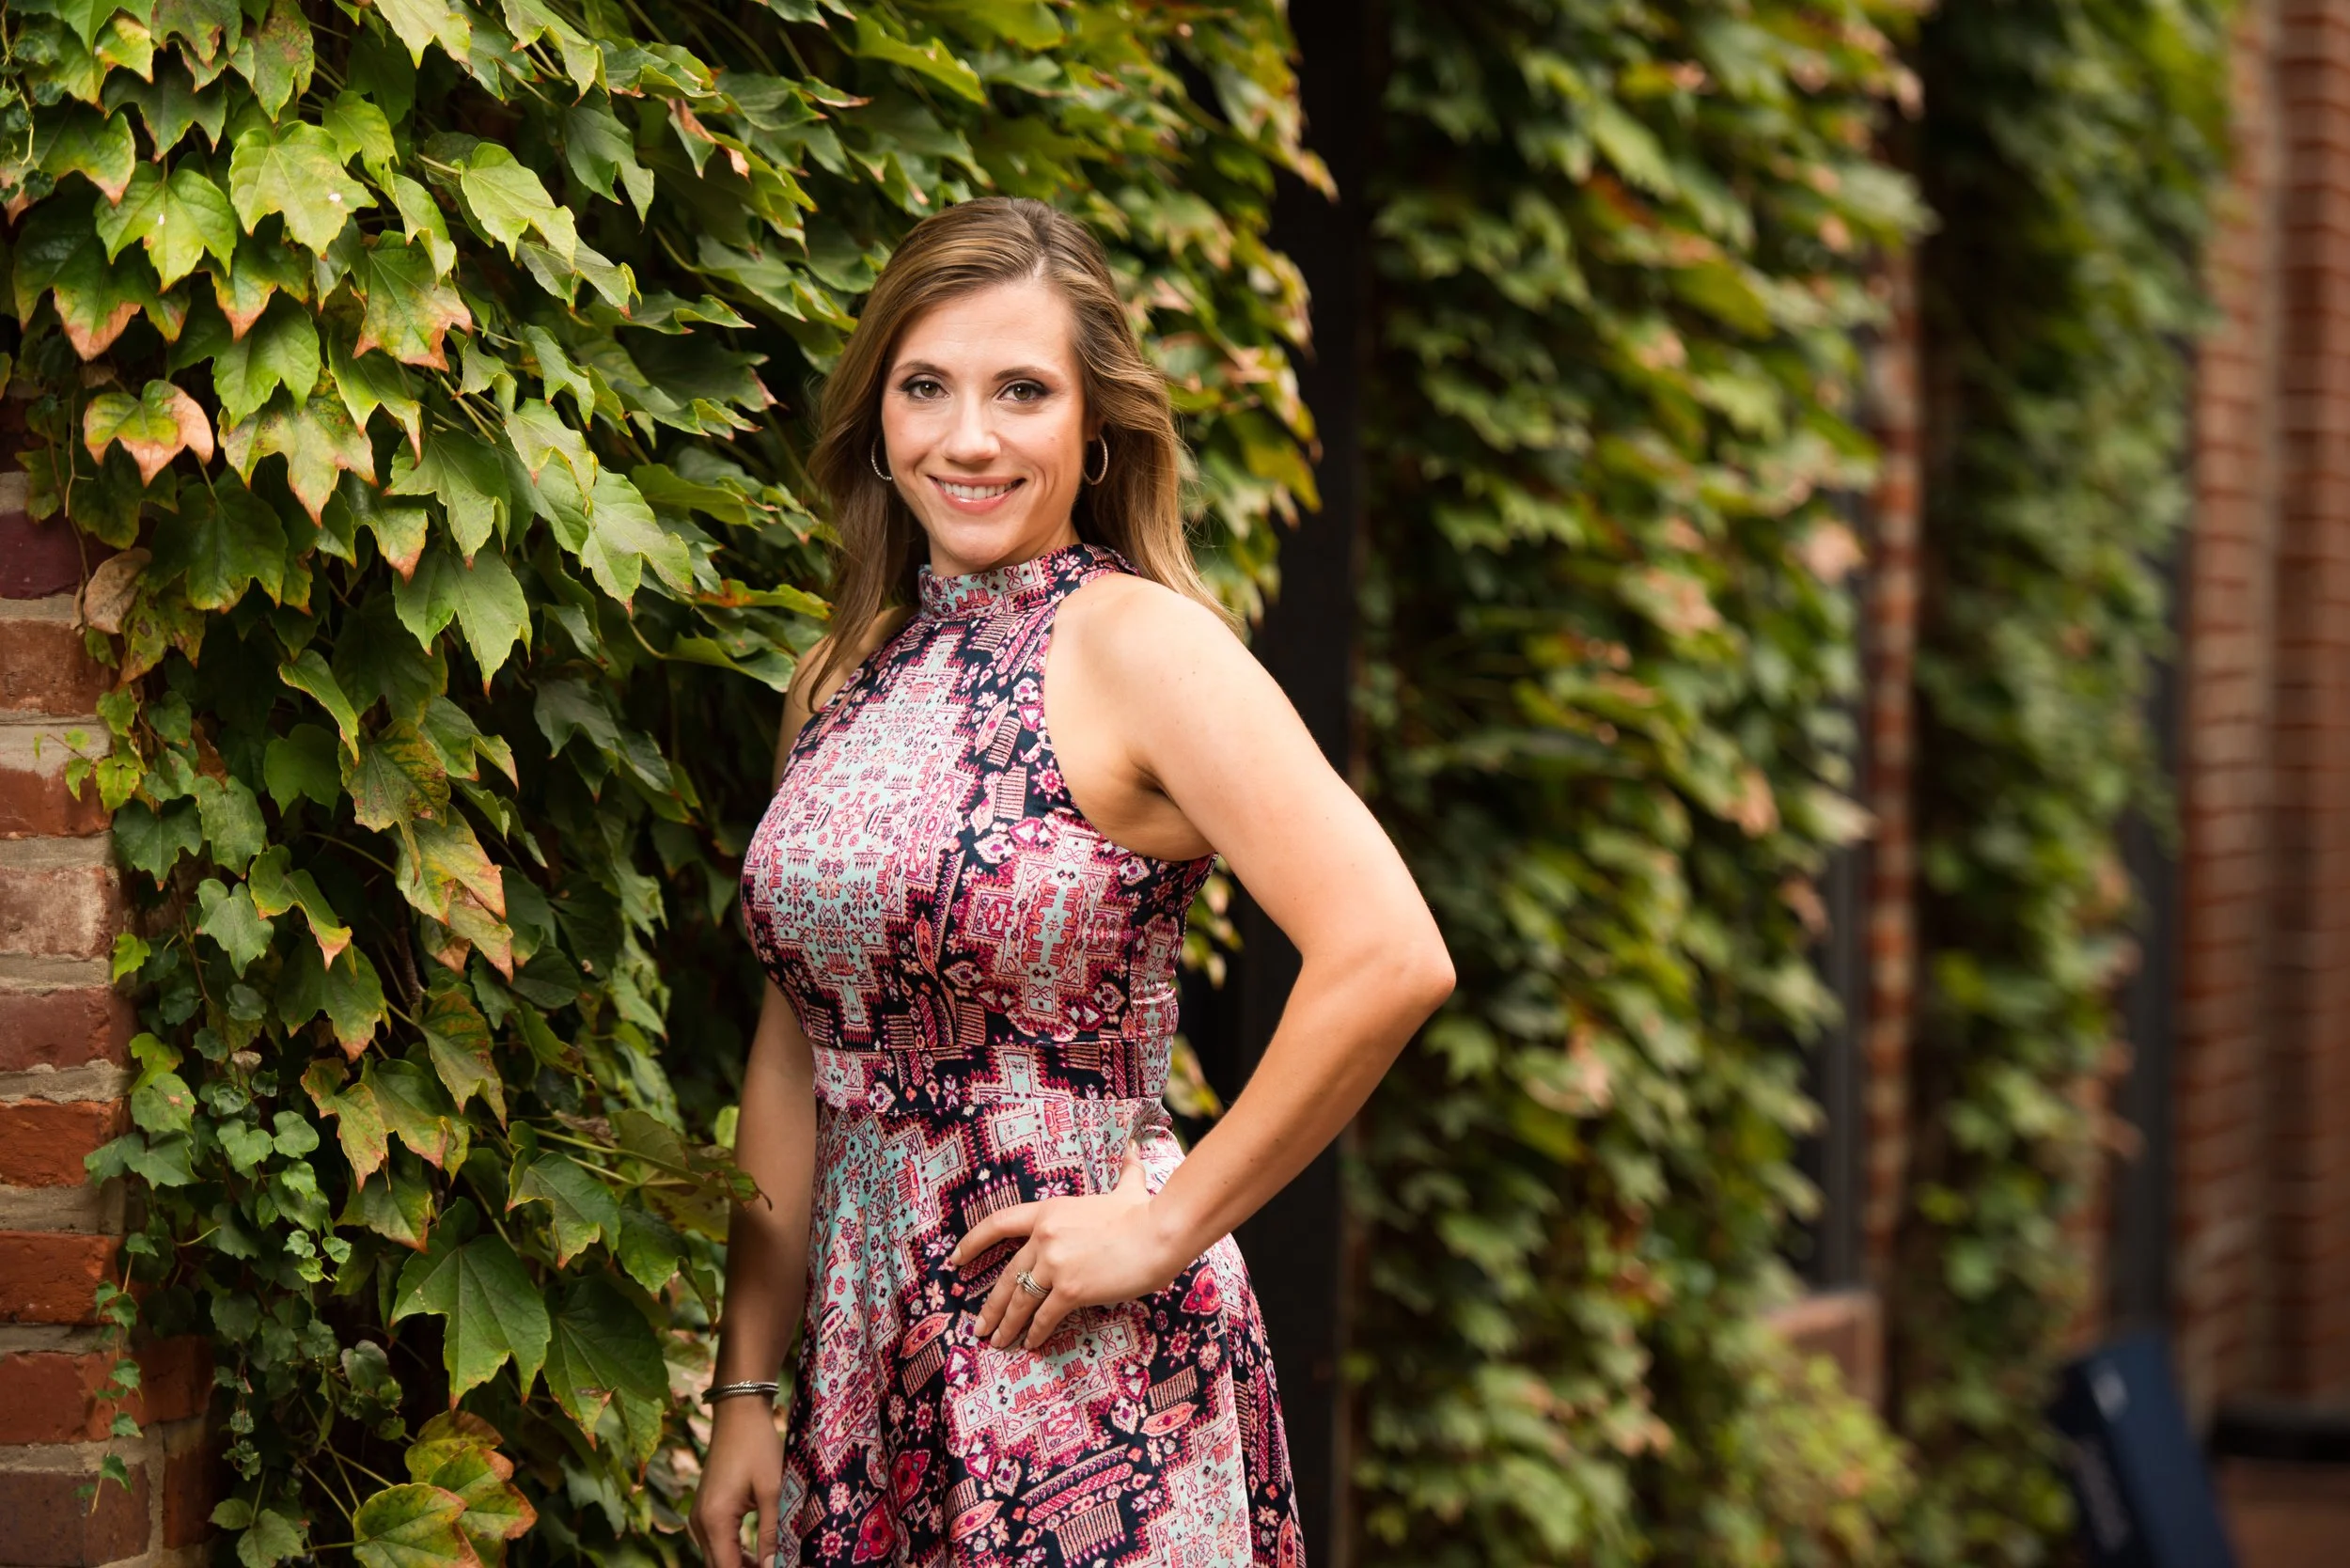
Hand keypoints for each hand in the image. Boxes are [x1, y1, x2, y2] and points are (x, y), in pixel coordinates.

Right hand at [688, 1395, 783, 1567]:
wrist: (738, 1413)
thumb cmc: (758, 1446)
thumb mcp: (772, 1489)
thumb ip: (772, 1532)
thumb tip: (773, 1566)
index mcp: (715, 1520)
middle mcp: (700, 1523)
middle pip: (719, 1567)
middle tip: (776, 1566)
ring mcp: (700, 1517)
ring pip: (717, 1558)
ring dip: (740, 1565)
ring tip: (771, 1562)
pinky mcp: (705, 1510)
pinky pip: (716, 1543)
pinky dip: (734, 1553)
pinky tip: (756, 1555)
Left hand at [950, 1147, 1186, 1350]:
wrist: (1159, 1234)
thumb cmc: (1145, 1213)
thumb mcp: (1129, 1188)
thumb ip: (1125, 1171)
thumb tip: (1133, 1148)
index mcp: (1049, 1212)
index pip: (997, 1224)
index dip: (972, 1243)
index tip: (956, 1260)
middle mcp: (1044, 1237)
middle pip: (1007, 1275)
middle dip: (991, 1305)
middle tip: (980, 1326)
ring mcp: (1055, 1264)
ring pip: (1021, 1300)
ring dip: (1007, 1325)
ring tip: (999, 1342)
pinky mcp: (1070, 1290)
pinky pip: (1045, 1316)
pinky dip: (1036, 1333)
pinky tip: (1031, 1344)